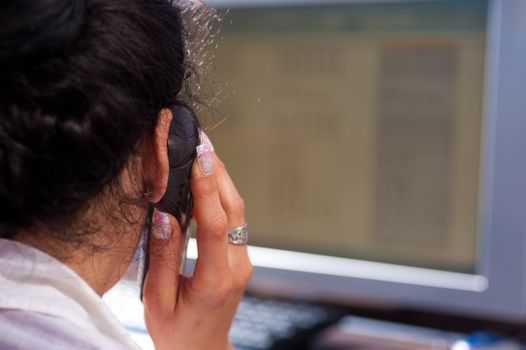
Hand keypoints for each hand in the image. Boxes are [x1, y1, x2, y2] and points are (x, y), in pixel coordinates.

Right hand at [142, 150, 251, 349]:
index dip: (207, 188)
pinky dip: (222, 195)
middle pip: (234, 209)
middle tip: (202, 142)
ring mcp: (243, 261)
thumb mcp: (158, 300)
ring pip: (238, 211)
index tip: (199, 158)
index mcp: (215, 279)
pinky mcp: (241, 258)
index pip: (214, 224)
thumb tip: (164, 215)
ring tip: (205, 153)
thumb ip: (163, 257)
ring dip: (223, 180)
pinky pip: (235, 220)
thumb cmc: (177, 332)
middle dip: (218, 172)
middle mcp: (237, 266)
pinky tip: (209, 180)